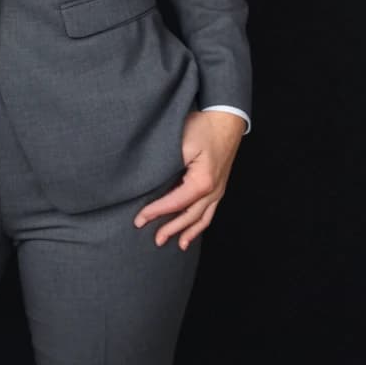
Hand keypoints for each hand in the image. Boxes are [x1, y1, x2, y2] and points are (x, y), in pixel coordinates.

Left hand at [133, 110, 244, 249]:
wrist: (226, 119)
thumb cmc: (203, 128)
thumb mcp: (182, 142)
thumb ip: (168, 164)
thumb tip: (150, 180)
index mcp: (202, 182)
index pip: (174, 203)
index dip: (156, 213)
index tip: (139, 220)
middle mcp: (213, 191)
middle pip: (189, 216)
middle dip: (170, 229)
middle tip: (154, 240)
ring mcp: (218, 190)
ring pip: (202, 218)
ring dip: (187, 232)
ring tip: (175, 244)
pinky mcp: (219, 186)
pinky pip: (210, 212)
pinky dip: (200, 224)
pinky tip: (192, 232)